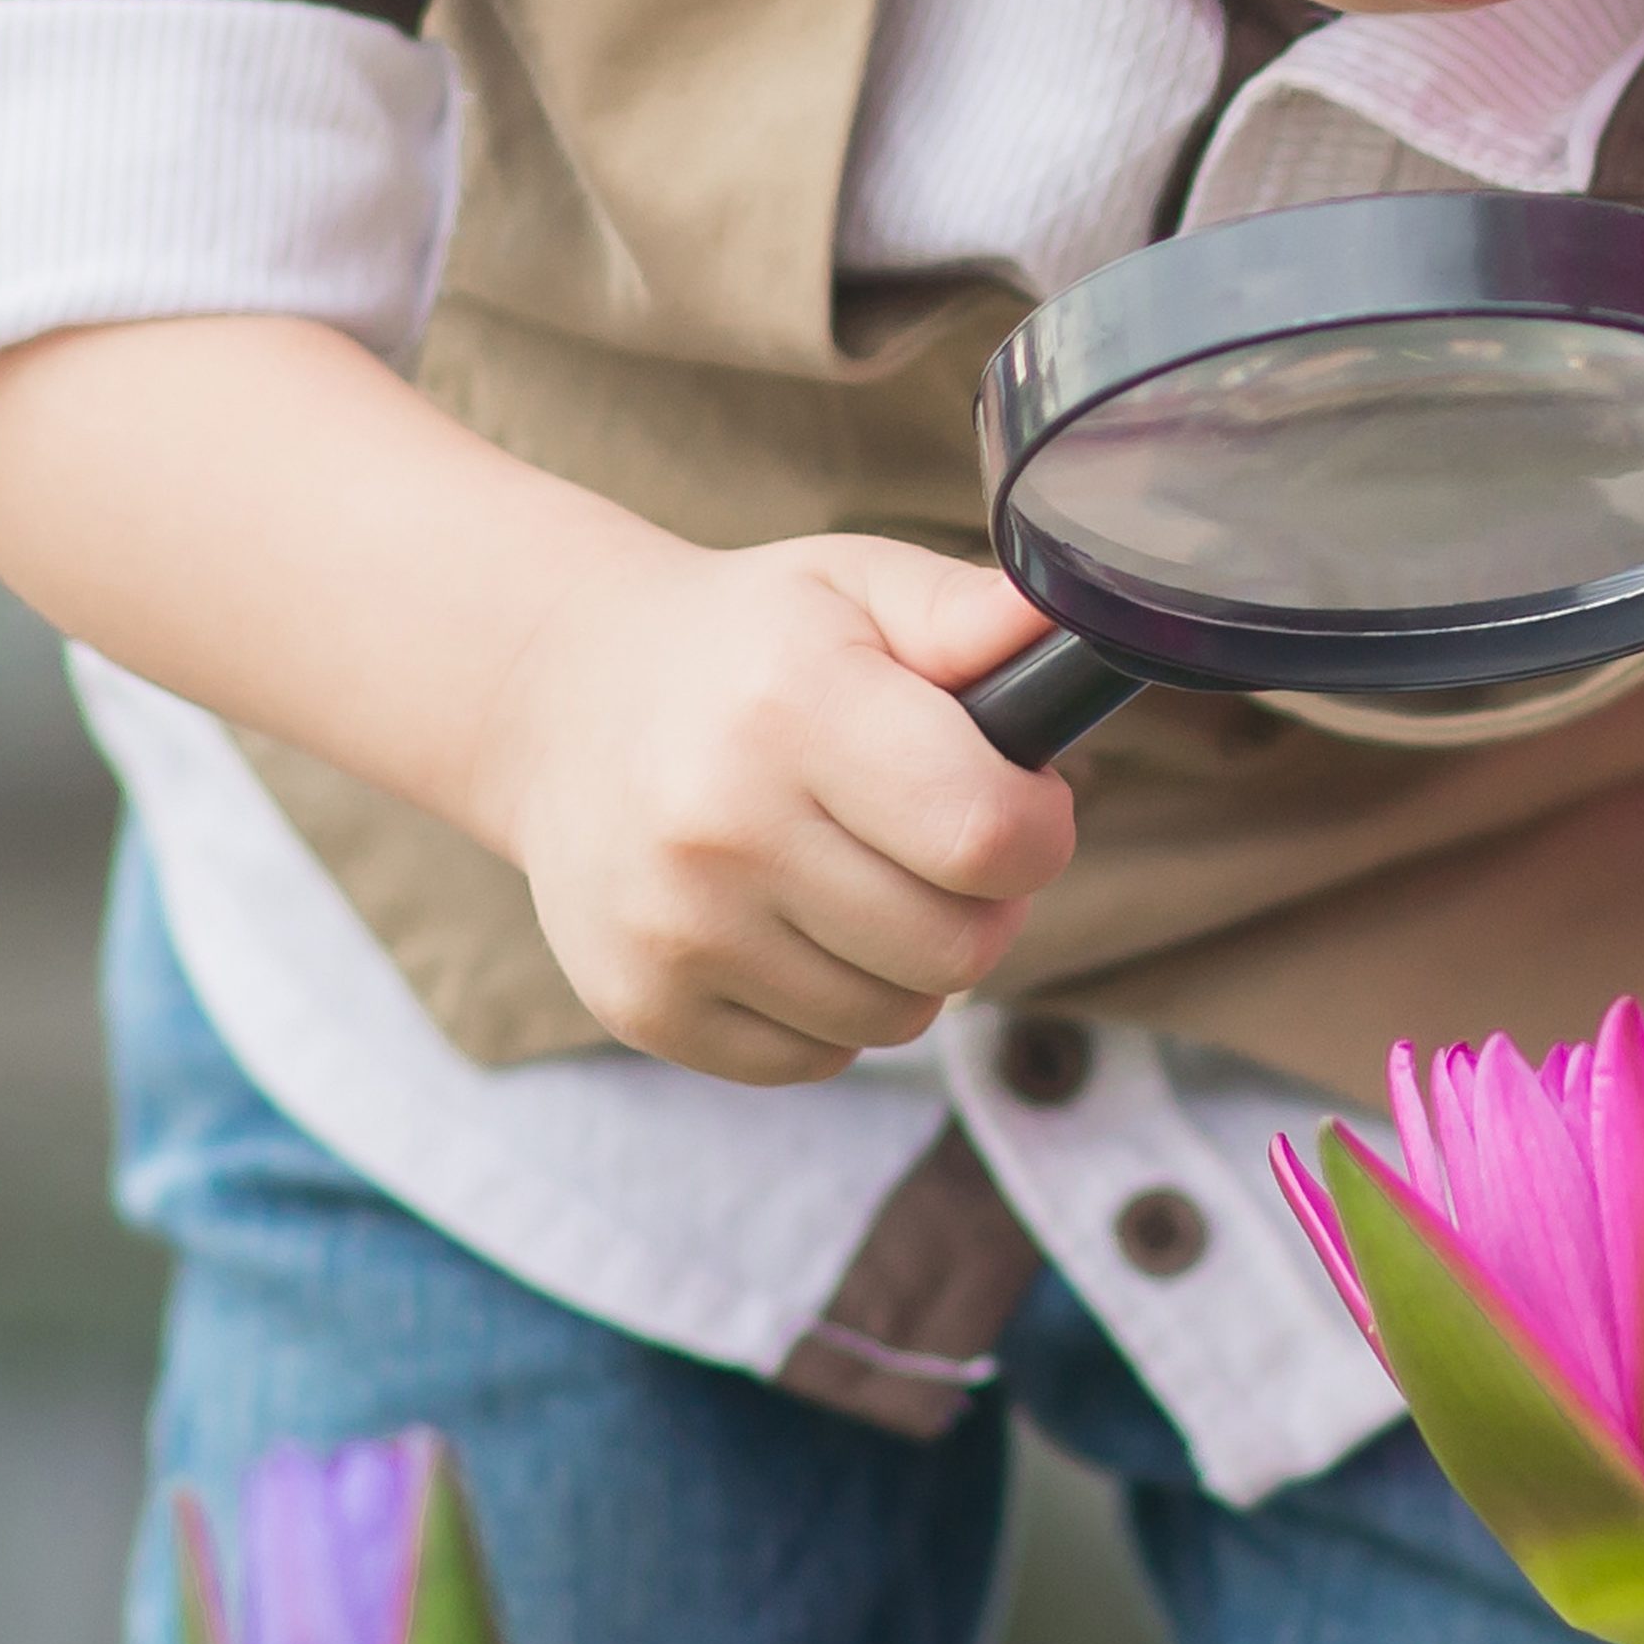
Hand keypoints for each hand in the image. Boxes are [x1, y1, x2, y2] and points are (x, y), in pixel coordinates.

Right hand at [458, 529, 1071, 1083]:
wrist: (561, 703)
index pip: (988, 836)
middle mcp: (720, 828)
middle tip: (938, 843)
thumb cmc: (747, 644)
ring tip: (863, 878)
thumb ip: (969, 612)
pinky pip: (818, 1057)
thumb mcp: (854, 586)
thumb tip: (1082, 611)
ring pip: (898, 1015)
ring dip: (911, 960)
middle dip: (984, 902)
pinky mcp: (643, 1005)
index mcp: (791, 709)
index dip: (1038, 829)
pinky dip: (834, 1008)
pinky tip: (794, 925)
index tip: (1020, 803)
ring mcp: (674, 929)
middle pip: (958, 947)